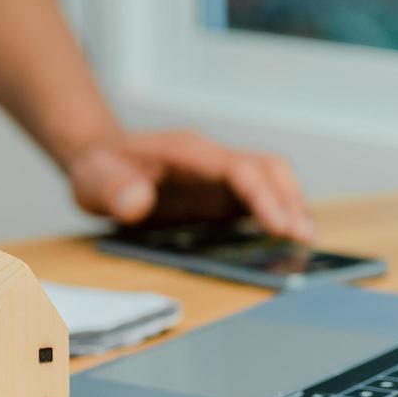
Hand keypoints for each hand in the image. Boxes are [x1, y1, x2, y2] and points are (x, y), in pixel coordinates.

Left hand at [66, 130, 312, 240]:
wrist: (97, 159)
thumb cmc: (98, 167)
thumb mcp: (94, 178)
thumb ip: (113, 189)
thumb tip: (138, 202)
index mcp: (188, 152)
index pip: (238, 169)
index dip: (264, 196)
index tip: (279, 226)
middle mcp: (211, 160)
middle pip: (267, 170)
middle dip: (289, 201)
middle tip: (302, 240)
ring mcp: (218, 177)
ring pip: (269, 183)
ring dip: (289, 209)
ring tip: (303, 244)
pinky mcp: (217, 194)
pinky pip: (254, 202)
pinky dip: (273, 219)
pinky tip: (280, 245)